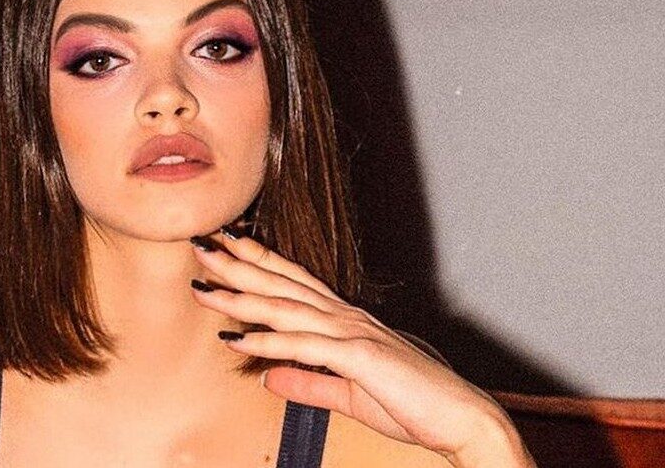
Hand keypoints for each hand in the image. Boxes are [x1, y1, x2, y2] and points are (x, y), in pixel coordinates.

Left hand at [189, 229, 534, 466]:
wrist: (462, 418)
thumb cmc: (414, 405)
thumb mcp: (348, 395)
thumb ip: (308, 383)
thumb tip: (267, 378)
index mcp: (347, 324)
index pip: (294, 285)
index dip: (260, 263)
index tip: (228, 249)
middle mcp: (348, 319)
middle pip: (283, 285)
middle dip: (240, 265)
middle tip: (202, 246)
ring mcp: (354, 334)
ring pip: (286, 308)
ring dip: (242, 296)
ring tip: (205, 286)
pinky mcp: (361, 358)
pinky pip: (306, 347)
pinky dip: (269, 341)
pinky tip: (237, 338)